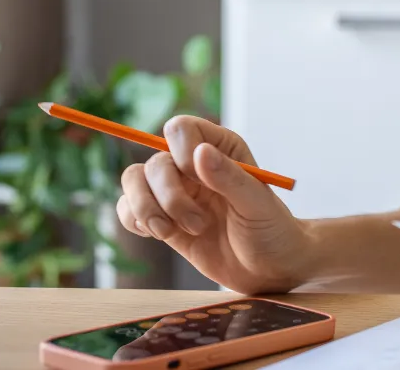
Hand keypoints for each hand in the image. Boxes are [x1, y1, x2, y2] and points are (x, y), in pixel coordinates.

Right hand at [116, 116, 311, 293]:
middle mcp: (193, 165)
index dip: (181, 153)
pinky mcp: (162, 218)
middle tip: (199, 224)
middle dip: (169, 197)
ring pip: (133, 179)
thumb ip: (229, 177)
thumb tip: (199, 151)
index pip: (180, 130)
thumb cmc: (272, 231)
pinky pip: (127, 207)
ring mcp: (175, 191)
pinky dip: (133, 220)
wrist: (269, 270)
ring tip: (171, 233)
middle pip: (154, 162)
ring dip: (146, 209)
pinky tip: (160, 234)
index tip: (198, 180)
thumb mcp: (257, 204)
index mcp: (220, 148)